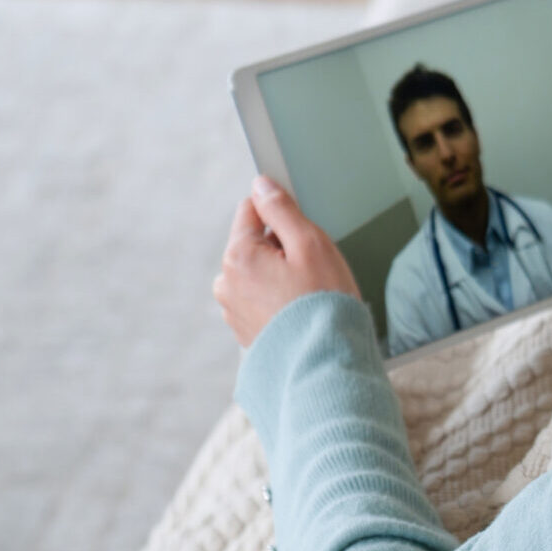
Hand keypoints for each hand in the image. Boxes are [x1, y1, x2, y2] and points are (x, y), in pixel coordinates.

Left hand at [214, 176, 360, 347]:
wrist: (324, 365)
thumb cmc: (323, 304)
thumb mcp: (310, 243)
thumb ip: (281, 209)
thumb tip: (261, 185)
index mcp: (237, 256)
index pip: (251, 209)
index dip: (281, 215)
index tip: (303, 232)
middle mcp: (227, 282)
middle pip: (255, 242)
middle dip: (282, 248)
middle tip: (312, 270)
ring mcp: (233, 310)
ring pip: (259, 271)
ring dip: (281, 275)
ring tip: (308, 296)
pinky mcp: (245, 331)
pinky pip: (262, 299)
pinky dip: (279, 300)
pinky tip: (300, 313)